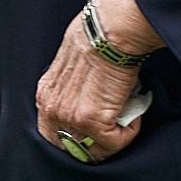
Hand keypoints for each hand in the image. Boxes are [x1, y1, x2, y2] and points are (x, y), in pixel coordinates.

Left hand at [34, 0, 159, 163]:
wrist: (111, 30)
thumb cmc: (98, 38)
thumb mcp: (71, 65)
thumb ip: (71, 88)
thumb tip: (89, 100)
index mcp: (46, 95)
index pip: (53, 134)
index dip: (77, 138)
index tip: (96, 132)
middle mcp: (52, 109)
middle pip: (69, 149)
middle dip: (94, 146)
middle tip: (115, 132)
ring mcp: (70, 117)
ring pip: (94, 151)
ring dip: (115, 139)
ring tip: (127, 117)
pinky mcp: (90, 121)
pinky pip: (114, 143)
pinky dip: (129, 132)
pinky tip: (134, 112)